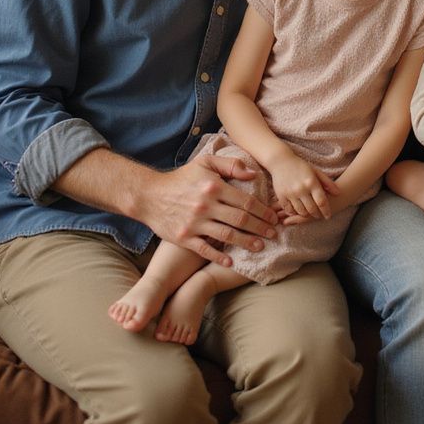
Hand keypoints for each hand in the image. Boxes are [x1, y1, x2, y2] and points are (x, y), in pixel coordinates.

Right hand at [135, 152, 277, 266]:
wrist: (149, 195)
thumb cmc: (181, 178)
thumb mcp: (205, 163)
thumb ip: (230, 165)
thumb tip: (253, 173)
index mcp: (214, 187)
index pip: (246, 201)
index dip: (263, 211)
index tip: (274, 218)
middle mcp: (206, 205)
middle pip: (240, 220)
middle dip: (260, 228)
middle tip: (273, 234)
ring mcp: (195, 223)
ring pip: (227, 235)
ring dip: (246, 242)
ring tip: (260, 247)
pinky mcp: (184, 238)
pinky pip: (205, 250)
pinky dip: (219, 256)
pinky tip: (231, 261)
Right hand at [268, 153, 338, 219]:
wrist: (281, 161)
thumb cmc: (300, 166)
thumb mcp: (315, 171)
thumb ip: (327, 182)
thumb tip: (338, 193)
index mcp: (311, 182)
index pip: (322, 202)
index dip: (326, 211)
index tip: (328, 216)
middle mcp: (301, 189)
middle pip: (312, 209)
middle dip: (317, 214)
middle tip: (319, 215)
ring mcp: (290, 193)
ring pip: (301, 212)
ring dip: (306, 214)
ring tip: (309, 213)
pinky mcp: (281, 196)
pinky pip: (289, 210)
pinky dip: (294, 212)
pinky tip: (298, 210)